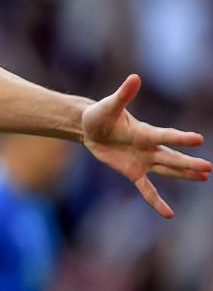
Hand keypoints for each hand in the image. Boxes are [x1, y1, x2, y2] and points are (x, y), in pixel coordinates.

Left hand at [83, 74, 209, 218]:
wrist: (89, 128)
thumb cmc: (100, 114)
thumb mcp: (109, 105)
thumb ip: (123, 94)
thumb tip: (135, 77)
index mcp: (144, 132)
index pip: (165, 136)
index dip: (180, 138)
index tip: (199, 139)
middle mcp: (148, 147)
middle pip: (171, 157)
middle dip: (187, 163)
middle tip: (208, 168)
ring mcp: (143, 161)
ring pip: (166, 170)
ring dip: (183, 175)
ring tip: (204, 176)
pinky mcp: (133, 172)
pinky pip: (146, 189)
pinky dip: (155, 201)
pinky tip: (168, 214)